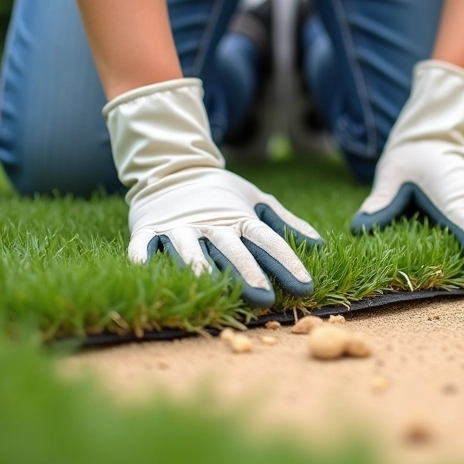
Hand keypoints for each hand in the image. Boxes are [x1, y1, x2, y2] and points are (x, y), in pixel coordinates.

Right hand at [105, 78, 321, 307]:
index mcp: (238, 218)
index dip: (287, 262)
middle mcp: (210, 224)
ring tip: (209, 287)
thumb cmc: (220, 192)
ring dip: (199, 268)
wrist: (173, 166)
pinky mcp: (147, 230)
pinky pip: (143, 245)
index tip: (305, 286)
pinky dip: (143, 256)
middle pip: (231, 249)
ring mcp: (177, 228)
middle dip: (247, 273)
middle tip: (264, 297)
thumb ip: (286, 223)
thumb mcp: (257, 201)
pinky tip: (146, 270)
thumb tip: (320, 245)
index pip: (267, 241)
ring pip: (189, 249)